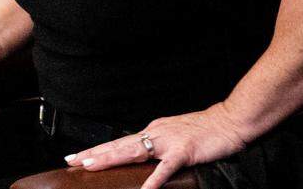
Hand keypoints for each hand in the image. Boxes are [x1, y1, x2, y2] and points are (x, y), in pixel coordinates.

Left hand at [64, 102, 249, 188]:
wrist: (230, 121)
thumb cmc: (206, 131)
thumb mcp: (176, 135)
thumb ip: (159, 146)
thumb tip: (143, 155)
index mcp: (153, 131)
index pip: (121, 142)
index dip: (99, 149)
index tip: (79, 156)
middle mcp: (156, 133)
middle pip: (119, 145)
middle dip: (94, 153)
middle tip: (72, 160)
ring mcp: (169, 142)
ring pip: (133, 151)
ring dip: (110, 159)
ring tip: (90, 166)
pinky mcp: (184, 152)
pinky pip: (165, 169)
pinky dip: (153, 180)